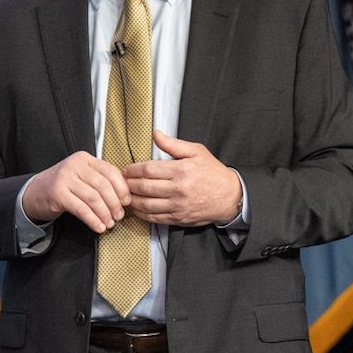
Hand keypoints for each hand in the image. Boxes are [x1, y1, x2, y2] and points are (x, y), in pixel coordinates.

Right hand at [21, 151, 130, 233]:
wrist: (34, 193)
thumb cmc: (62, 186)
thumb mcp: (81, 177)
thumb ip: (100, 180)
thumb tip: (124, 196)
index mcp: (84, 159)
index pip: (110, 171)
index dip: (121, 188)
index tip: (126, 201)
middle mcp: (74, 165)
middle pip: (103, 186)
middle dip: (114, 204)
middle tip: (118, 215)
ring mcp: (65, 178)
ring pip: (93, 198)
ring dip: (104, 214)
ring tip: (109, 223)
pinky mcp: (58, 194)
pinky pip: (81, 209)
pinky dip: (93, 220)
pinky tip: (98, 226)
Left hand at [124, 131, 240, 225]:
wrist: (229, 197)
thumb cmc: (213, 173)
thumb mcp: (196, 151)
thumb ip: (173, 144)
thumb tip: (156, 134)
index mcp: (181, 170)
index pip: (148, 170)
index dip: (133, 169)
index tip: (127, 169)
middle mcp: (178, 189)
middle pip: (144, 187)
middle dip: (129, 184)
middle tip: (122, 181)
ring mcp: (178, 206)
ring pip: (146, 204)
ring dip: (132, 200)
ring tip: (126, 194)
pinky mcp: (178, 218)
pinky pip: (154, 218)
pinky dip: (142, 214)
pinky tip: (137, 208)